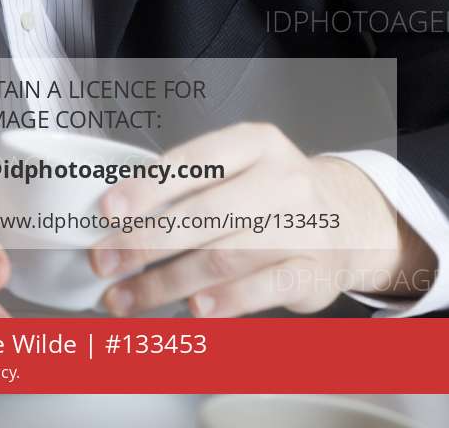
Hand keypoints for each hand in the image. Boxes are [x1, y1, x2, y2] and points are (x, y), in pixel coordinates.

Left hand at [87, 123, 436, 316]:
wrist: (349, 219)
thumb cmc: (273, 192)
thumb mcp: (241, 166)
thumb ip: (190, 183)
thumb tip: (120, 216)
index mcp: (255, 143)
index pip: (195, 161)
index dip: (147, 187)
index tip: (107, 211)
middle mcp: (281, 179)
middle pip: (203, 214)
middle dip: (145, 242)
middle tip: (105, 261)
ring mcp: (302, 228)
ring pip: (223, 257)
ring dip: (166, 283)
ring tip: (128, 297)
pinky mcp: (312, 273)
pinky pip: (258, 292)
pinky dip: (221, 303)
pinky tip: (190, 310)